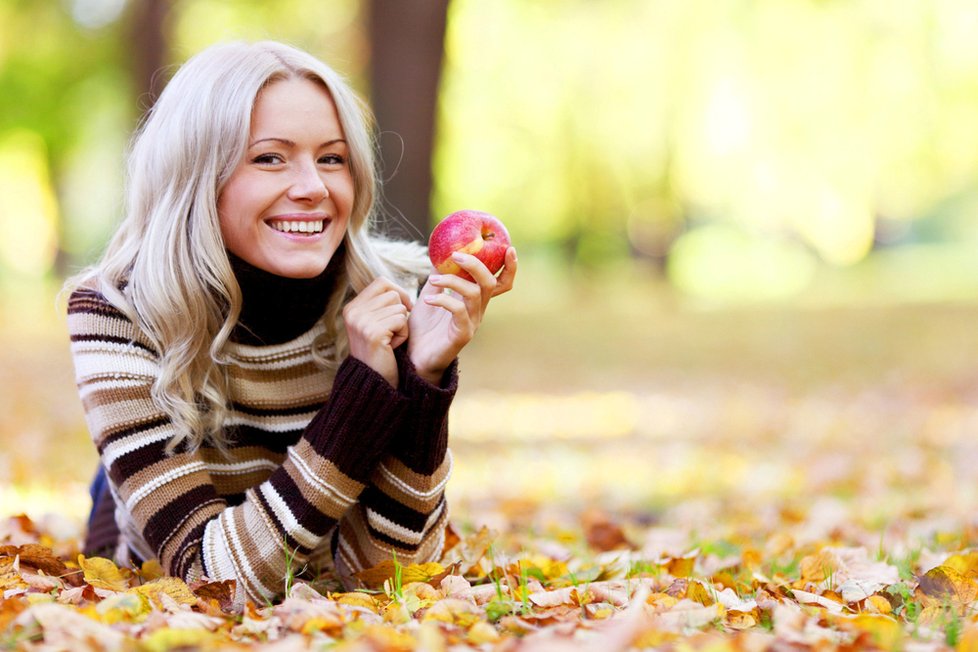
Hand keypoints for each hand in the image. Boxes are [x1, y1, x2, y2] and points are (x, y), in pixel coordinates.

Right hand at [343, 278, 413, 386]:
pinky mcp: (373, 332)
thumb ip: (381, 304)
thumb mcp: (375, 323)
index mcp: (352, 307)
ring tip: (391, 340)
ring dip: (402, 324)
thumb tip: (399, 288)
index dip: (398, 292)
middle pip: (393, 293)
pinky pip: (402, 320)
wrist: (375, 381)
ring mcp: (361, 322)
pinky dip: (403, 334)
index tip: (404, 308)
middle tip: (392, 331)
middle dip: (401, 311)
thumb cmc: (381, 351)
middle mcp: (353, 312)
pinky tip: (393, 346)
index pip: (381, 282)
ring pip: (399, 307)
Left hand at [408, 247, 516, 383]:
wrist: (415, 356)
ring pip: (474, 294)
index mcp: (475, 301)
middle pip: (489, 283)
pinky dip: (443, 300)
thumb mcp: (430, 295)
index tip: (508, 248)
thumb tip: (438, 252)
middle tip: (457, 255)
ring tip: (433, 279)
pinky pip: (458, 311)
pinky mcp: (462, 335)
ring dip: (452, 281)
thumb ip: (438, 276)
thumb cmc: (424, 327)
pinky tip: (428, 299)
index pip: (500, 283)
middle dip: (476, 265)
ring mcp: (472, 323)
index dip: (509, 267)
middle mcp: (478, 311)